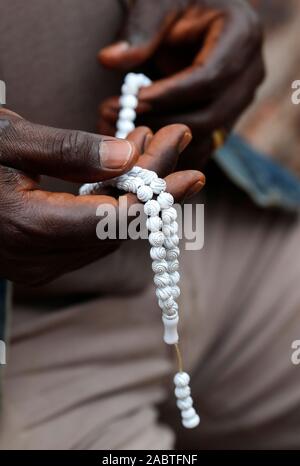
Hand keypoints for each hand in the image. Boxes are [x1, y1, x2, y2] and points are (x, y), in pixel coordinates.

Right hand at [0, 110, 203, 283]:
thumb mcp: (10, 138)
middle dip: (152, 185)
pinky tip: (123, 174)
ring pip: (109, 234)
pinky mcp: (40, 261)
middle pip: (119, 227)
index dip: (158, 195)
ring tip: (150, 148)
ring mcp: (38, 266)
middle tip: (177, 144)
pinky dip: (113, 205)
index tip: (190, 168)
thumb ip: (69, 151)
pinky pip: (91, 237)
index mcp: (29, 227)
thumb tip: (128, 158)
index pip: (116, 220)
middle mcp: (37, 258)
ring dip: (135, 193)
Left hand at [98, 0, 264, 168]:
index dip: (171, 95)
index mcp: (243, 36)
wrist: (195, 18)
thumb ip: (139, 30)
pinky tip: (141, 146)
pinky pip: (204, 145)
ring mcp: (242, 100)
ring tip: (123, 130)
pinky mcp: (228, 119)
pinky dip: (173, 151)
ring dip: (164, 140)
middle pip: (211, 114)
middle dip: (163, 122)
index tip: (134, 100)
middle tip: (120, 118)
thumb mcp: (159, 3)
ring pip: (207, 136)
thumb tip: (109, 60)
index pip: (209, 78)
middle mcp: (251, 73)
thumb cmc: (179, 3)